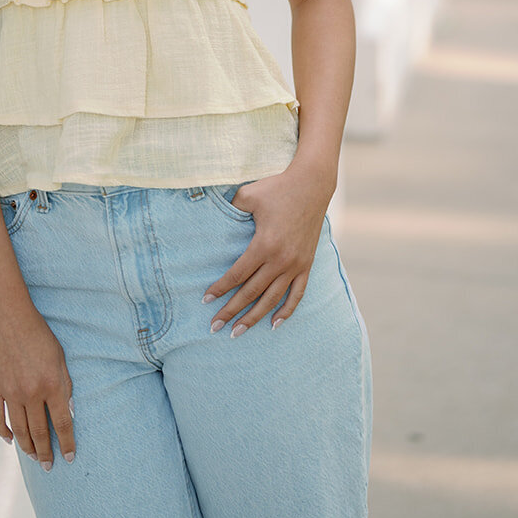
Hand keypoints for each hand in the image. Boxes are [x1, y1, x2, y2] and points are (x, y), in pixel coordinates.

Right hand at [0, 305, 75, 468]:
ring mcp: (10, 392)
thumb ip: (65, 385)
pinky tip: (11, 440)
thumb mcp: (59, 356)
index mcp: (52, 384)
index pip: (63, 423)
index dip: (67, 443)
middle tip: (49, 466)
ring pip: (20, 430)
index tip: (69, 457)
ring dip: (27, 447)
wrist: (6, 314)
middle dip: (46, 452)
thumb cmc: (37, 332)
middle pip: (41, 432)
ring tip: (33, 457)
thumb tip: (68, 413)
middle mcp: (32, 392)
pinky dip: (4, 432)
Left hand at [202, 162, 334, 335]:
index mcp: (264, 244)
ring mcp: (296, 265)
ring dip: (254, 318)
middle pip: (251, 293)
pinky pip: (297, 294)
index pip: (238, 274)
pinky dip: (286, 311)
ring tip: (238, 332)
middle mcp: (281, 260)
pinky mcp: (307, 264)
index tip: (206, 300)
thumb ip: (230, 210)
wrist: (312, 185)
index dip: (220, 288)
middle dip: (231, 311)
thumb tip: (213, 220)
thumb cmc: (277, 187)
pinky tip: (274, 324)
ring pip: (272, 299)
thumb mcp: (248, 195)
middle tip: (214, 327)